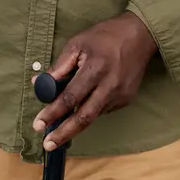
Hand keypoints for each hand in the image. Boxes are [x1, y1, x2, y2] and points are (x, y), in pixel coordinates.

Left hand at [31, 12, 156, 150]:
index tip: (38, 124)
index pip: (70, 97)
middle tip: (48, 144)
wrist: (141, 35)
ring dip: (76, 123)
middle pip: (84, 117)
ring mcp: (120, 95)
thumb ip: (59, 66)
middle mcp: (109, 85)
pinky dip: (91, 109)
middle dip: (64, 133)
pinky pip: (103, 109)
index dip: (53, 112)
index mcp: (95, 69)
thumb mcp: (78, 43)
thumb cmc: (105, 36)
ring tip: (60, 127)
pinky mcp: (126, 99)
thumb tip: (40, 83)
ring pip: (93, 115)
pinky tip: (86, 101)